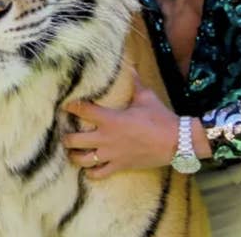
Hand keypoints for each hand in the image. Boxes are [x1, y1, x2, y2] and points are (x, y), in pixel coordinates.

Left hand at [63, 71, 178, 178]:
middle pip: (74, 140)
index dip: (72, 106)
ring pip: (82, 159)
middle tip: (65, 132)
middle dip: (66, 136)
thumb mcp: (146, 97)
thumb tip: (131, 67)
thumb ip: (135, 83)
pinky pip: (98, 174)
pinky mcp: (119, 166)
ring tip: (72, 151)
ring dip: (74, 155)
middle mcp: (106, 138)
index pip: (83, 111)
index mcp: (111, 119)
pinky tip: (88, 168)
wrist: (175, 142)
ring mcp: (111, 154)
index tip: (66, 105)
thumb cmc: (160, 118)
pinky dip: (90, 172)